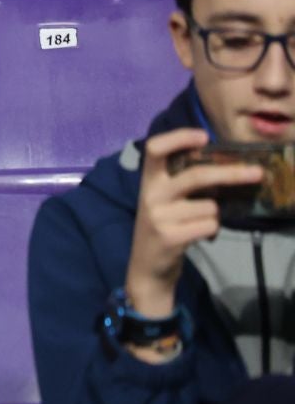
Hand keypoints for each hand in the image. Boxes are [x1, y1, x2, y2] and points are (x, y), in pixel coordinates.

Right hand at [126, 128, 261, 321]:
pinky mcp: (169, 236)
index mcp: (148, 180)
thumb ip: (183, 182)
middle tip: (257, 173)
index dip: (179, 137)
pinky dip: (213, 230)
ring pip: (210, 206)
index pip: (155, 148)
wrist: (147, 266)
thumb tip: (226, 167)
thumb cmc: (164, 225)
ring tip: (201, 223)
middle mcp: (150, 194)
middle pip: (196, 175)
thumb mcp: (165, 200)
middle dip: (230, 173)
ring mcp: (158, 215)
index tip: (205, 136)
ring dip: (215, 215)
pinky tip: (201, 236)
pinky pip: (209, 225)